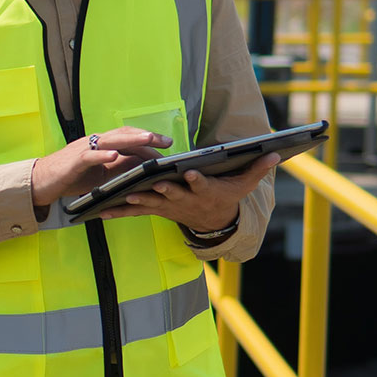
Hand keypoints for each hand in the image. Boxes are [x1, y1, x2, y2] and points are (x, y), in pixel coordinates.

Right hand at [31, 127, 170, 207]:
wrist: (41, 181)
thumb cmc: (70, 177)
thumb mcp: (100, 173)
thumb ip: (118, 167)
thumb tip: (141, 165)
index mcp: (101, 145)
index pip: (128, 138)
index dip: (147, 140)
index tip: (166, 145)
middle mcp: (94, 143)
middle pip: (123, 134)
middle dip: (146, 136)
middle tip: (166, 141)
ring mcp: (83, 150)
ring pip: (110, 140)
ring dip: (131, 139)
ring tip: (149, 140)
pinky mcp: (73, 162)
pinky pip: (90, 156)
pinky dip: (103, 155)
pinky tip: (114, 156)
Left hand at [96, 153, 279, 232]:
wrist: (213, 223)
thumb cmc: (227, 197)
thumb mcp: (244, 185)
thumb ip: (257, 169)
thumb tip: (276, 154)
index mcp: (204, 190)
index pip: (201, 183)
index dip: (197, 179)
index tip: (190, 173)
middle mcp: (185, 199)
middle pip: (172, 193)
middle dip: (162, 189)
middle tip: (151, 185)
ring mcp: (169, 205)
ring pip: (149, 202)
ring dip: (135, 200)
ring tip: (119, 197)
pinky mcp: (156, 209)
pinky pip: (135, 210)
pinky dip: (119, 210)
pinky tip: (101, 210)